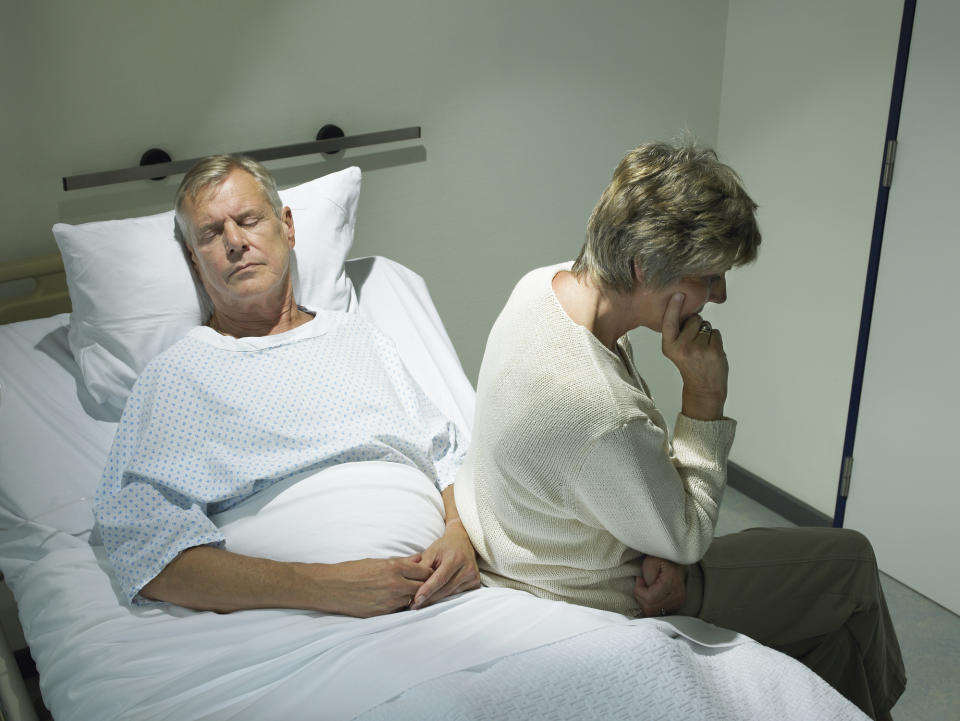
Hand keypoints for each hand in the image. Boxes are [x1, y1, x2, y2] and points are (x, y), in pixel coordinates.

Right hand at [313, 555, 433, 617]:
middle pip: (421, 587)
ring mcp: (390, 601)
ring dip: (411, 597)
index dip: (427, 573)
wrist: (332, 587)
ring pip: (411, 600)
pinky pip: (399, 610)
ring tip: (404, 593)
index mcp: (394, 568)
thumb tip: (418, 559)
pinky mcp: (383, 613)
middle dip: (422, 586)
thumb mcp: (378, 561)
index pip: (423, 572)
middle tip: (421, 585)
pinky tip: (393, 601)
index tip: (427, 574)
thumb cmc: (353, 571)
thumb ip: (401, 562)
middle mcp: (395, 585)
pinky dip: (399, 606)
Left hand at [410, 519, 480, 608]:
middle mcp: (468, 568)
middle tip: (415, 606)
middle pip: (446, 589)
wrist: (463, 541)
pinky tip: (435, 600)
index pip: (440, 578)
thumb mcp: (431, 551)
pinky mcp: (476, 583)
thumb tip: (411, 583)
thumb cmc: (444, 546)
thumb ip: (422, 566)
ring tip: (422, 605)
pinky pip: (458, 594)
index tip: (416, 600)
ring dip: (436, 600)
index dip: (428, 590)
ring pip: (451, 594)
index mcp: (456, 558)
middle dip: (429, 599)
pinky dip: (446, 598)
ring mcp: (473, 576)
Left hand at [634, 555, 685, 616]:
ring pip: (653, 612)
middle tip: (642, 584)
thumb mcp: (650, 562)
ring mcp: (678, 602)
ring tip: (646, 589)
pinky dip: (651, 605)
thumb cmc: (661, 559)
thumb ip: (645, 576)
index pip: (649, 599)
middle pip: (650, 608)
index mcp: (671, 584)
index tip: (639, 579)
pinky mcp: (677, 605)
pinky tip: (651, 595)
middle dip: (641, 597)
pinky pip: (658, 612)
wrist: (674, 561)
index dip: (639, 590)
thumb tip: (643, 589)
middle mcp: (677, 597)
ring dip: (645, 602)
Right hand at [660, 293, 727, 419]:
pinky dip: (715, 340)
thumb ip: (679, 333)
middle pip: (693, 319)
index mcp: (669, 347)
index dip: (674, 307)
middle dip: (696, 326)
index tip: (678, 294)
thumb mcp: (676, 351)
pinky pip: (716, 332)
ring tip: (702, 350)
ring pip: (706, 325)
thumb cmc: (689, 366)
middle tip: (694, 344)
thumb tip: (689, 310)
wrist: (703, 389)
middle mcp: (681, 347)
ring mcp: (698, 350)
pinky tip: (710, 353)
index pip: (669, 322)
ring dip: (707, 334)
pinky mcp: (713, 351)